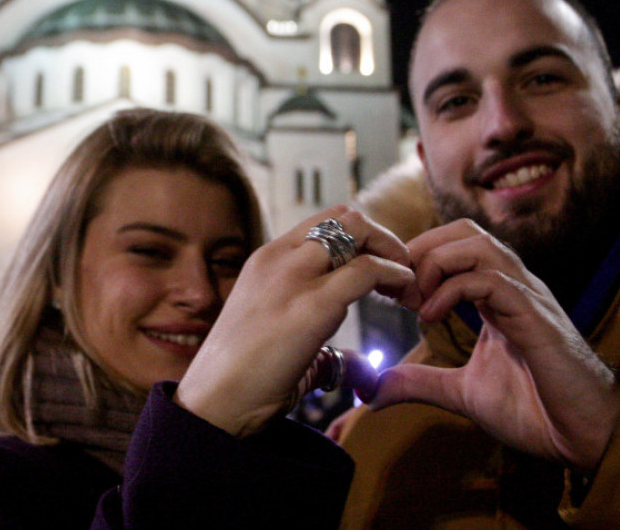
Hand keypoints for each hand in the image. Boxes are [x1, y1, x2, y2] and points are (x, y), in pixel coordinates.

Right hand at [175, 206, 413, 437]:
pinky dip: (394, 275)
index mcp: (267, 260)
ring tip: (406, 284)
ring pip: (357, 228)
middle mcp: (278, 258)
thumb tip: (359, 369)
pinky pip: (365, 271)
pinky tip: (403, 293)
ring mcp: (292, 277)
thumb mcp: (281, 341)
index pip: (324, 222)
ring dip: (392, 250)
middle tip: (399, 270)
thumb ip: (321, 345)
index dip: (362, 238)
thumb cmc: (242, 380)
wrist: (213, 402)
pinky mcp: (311, 306)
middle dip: (382, 237)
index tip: (380, 269)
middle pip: (345, 216)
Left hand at [367, 219, 619, 471]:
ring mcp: (527, 296)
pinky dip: (452, 290)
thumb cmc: (536, 410)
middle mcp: (514, 286)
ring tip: (414, 301)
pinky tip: (431, 318)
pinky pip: (491, 280)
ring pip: (477, 244)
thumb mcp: (462, 393)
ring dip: (434, 264)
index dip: (416, 257)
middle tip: (396, 289)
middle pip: (463, 230)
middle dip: (421, 249)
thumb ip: (422, 382)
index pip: (455, 244)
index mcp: (497, 295)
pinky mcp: (535, 317)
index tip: (390, 290)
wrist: (588, 437)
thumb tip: (374, 391)